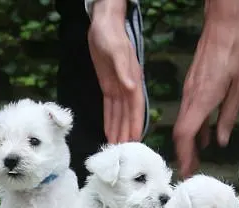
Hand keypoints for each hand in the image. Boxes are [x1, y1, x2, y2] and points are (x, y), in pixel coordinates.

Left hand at [88, 3, 144, 143]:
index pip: (136, 107)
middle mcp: (127, 87)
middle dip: (126, 132)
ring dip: (118, 130)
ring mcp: (118, 88)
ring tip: (116, 147)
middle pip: (128, 114)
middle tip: (124, 152)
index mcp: (133, 80)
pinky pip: (109, 107)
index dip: (135, 123)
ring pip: (118, 114)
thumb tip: (132, 87)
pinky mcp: (108, 86)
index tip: (134, 140)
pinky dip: (110, 120)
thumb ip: (124, 69)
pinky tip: (109, 131)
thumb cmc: (111, 35)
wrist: (103, 25)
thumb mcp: (117, 50)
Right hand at [172, 8, 238, 177]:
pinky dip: (193, 129)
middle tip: (190, 172)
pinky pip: (190, 113)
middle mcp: (191, 97)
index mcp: (203, 99)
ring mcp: (189, 92)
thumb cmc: (235, 52)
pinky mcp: (192, 87)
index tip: (187, 171)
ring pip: (183, 123)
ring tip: (196, 160)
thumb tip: (219, 141)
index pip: (185, 133)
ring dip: (188, 143)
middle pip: (180, 132)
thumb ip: (228, 115)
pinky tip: (203, 138)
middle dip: (184, 154)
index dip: (184, 154)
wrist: (223, 26)